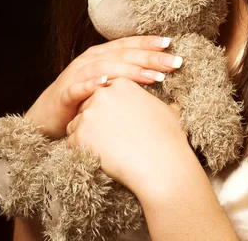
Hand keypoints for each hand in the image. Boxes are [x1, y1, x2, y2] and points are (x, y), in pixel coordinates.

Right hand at [24, 35, 182, 139]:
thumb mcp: (107, 85)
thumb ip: (128, 78)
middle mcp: (90, 61)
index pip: (127, 45)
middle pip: (122, 55)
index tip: (170, 43)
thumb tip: (160, 76)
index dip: (147, 42)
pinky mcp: (64, 95)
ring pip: (105, 68)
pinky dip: (92, 84)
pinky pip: (78, 88)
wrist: (46, 118)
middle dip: (149, 57)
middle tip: (174, 61)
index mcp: (101, 55)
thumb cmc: (82, 101)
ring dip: (130, 71)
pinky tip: (106, 83)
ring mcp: (76, 76)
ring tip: (153, 76)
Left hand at [66, 77, 189, 197]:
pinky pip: (71, 141)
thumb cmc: (169, 139)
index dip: (108, 107)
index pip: (104, 91)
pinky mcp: (80, 135)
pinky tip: (97, 156)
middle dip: (94, 119)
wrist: (161, 164)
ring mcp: (89, 113)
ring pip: (77, 122)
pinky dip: (80, 150)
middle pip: (88, 104)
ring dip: (85, 134)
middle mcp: (103, 93)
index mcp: (122, 83)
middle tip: (109, 137)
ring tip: (105, 148)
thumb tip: (176, 105)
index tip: (115, 122)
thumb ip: (166, 103)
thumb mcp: (169, 112)